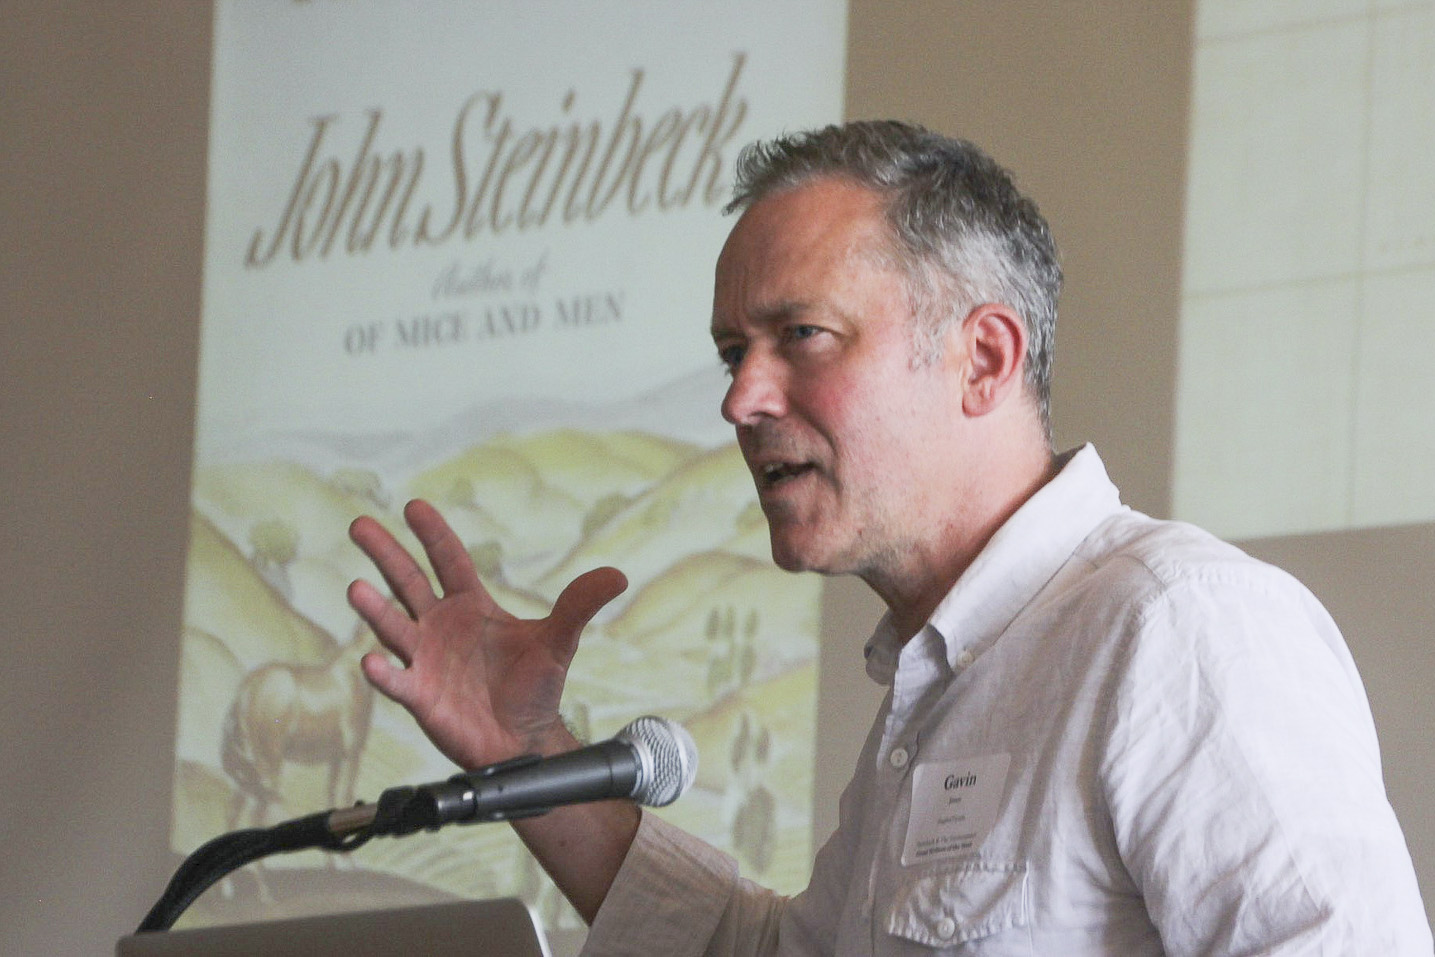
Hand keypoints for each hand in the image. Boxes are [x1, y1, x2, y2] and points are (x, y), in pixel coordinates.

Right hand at [347, 499, 626, 768]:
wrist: (522, 739)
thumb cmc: (533, 687)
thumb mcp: (559, 641)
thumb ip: (579, 606)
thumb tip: (617, 575)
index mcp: (471, 606)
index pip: (448, 560)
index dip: (433, 534)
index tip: (414, 506)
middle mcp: (441, 626)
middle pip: (407, 582)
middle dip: (385, 554)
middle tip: (359, 525)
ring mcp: (425, 659)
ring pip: (394, 627)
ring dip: (375, 609)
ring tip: (356, 587)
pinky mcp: (420, 696)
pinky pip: (397, 682)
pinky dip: (384, 673)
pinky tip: (371, 661)